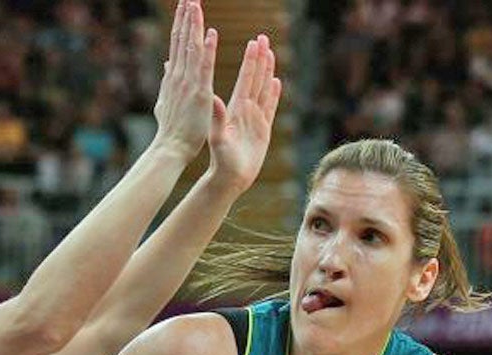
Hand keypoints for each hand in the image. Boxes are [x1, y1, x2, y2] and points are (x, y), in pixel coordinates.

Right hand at [151, 0, 217, 161]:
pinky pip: (204, 68)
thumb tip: (166, 64)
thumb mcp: (165, 100)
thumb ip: (167, 81)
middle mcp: (178, 76)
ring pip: (191, 48)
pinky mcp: (199, 93)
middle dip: (185, 17)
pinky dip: (207, 50)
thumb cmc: (170, 128)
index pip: (177, 44)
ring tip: (196, 5)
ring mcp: (188, 83)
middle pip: (182, 40)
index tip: (184, 6)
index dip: (181, 24)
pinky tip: (210, 33)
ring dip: (194, 26)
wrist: (171, 147)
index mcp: (173, 77)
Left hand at [207, 35, 281, 193]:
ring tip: (271, 54)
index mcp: (234, 109)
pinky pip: (270, 107)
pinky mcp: (262, 130)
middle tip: (263, 38)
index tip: (254, 42)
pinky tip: (276, 82)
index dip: (251, 61)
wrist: (228, 179)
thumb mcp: (218, 138)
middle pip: (255, 79)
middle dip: (259, 59)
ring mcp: (254, 119)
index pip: (245, 79)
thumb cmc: (221, 161)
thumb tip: (214, 98)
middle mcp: (244, 110)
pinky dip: (274, 94)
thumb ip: (217, 118)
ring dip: (267, 72)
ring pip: (263, 90)